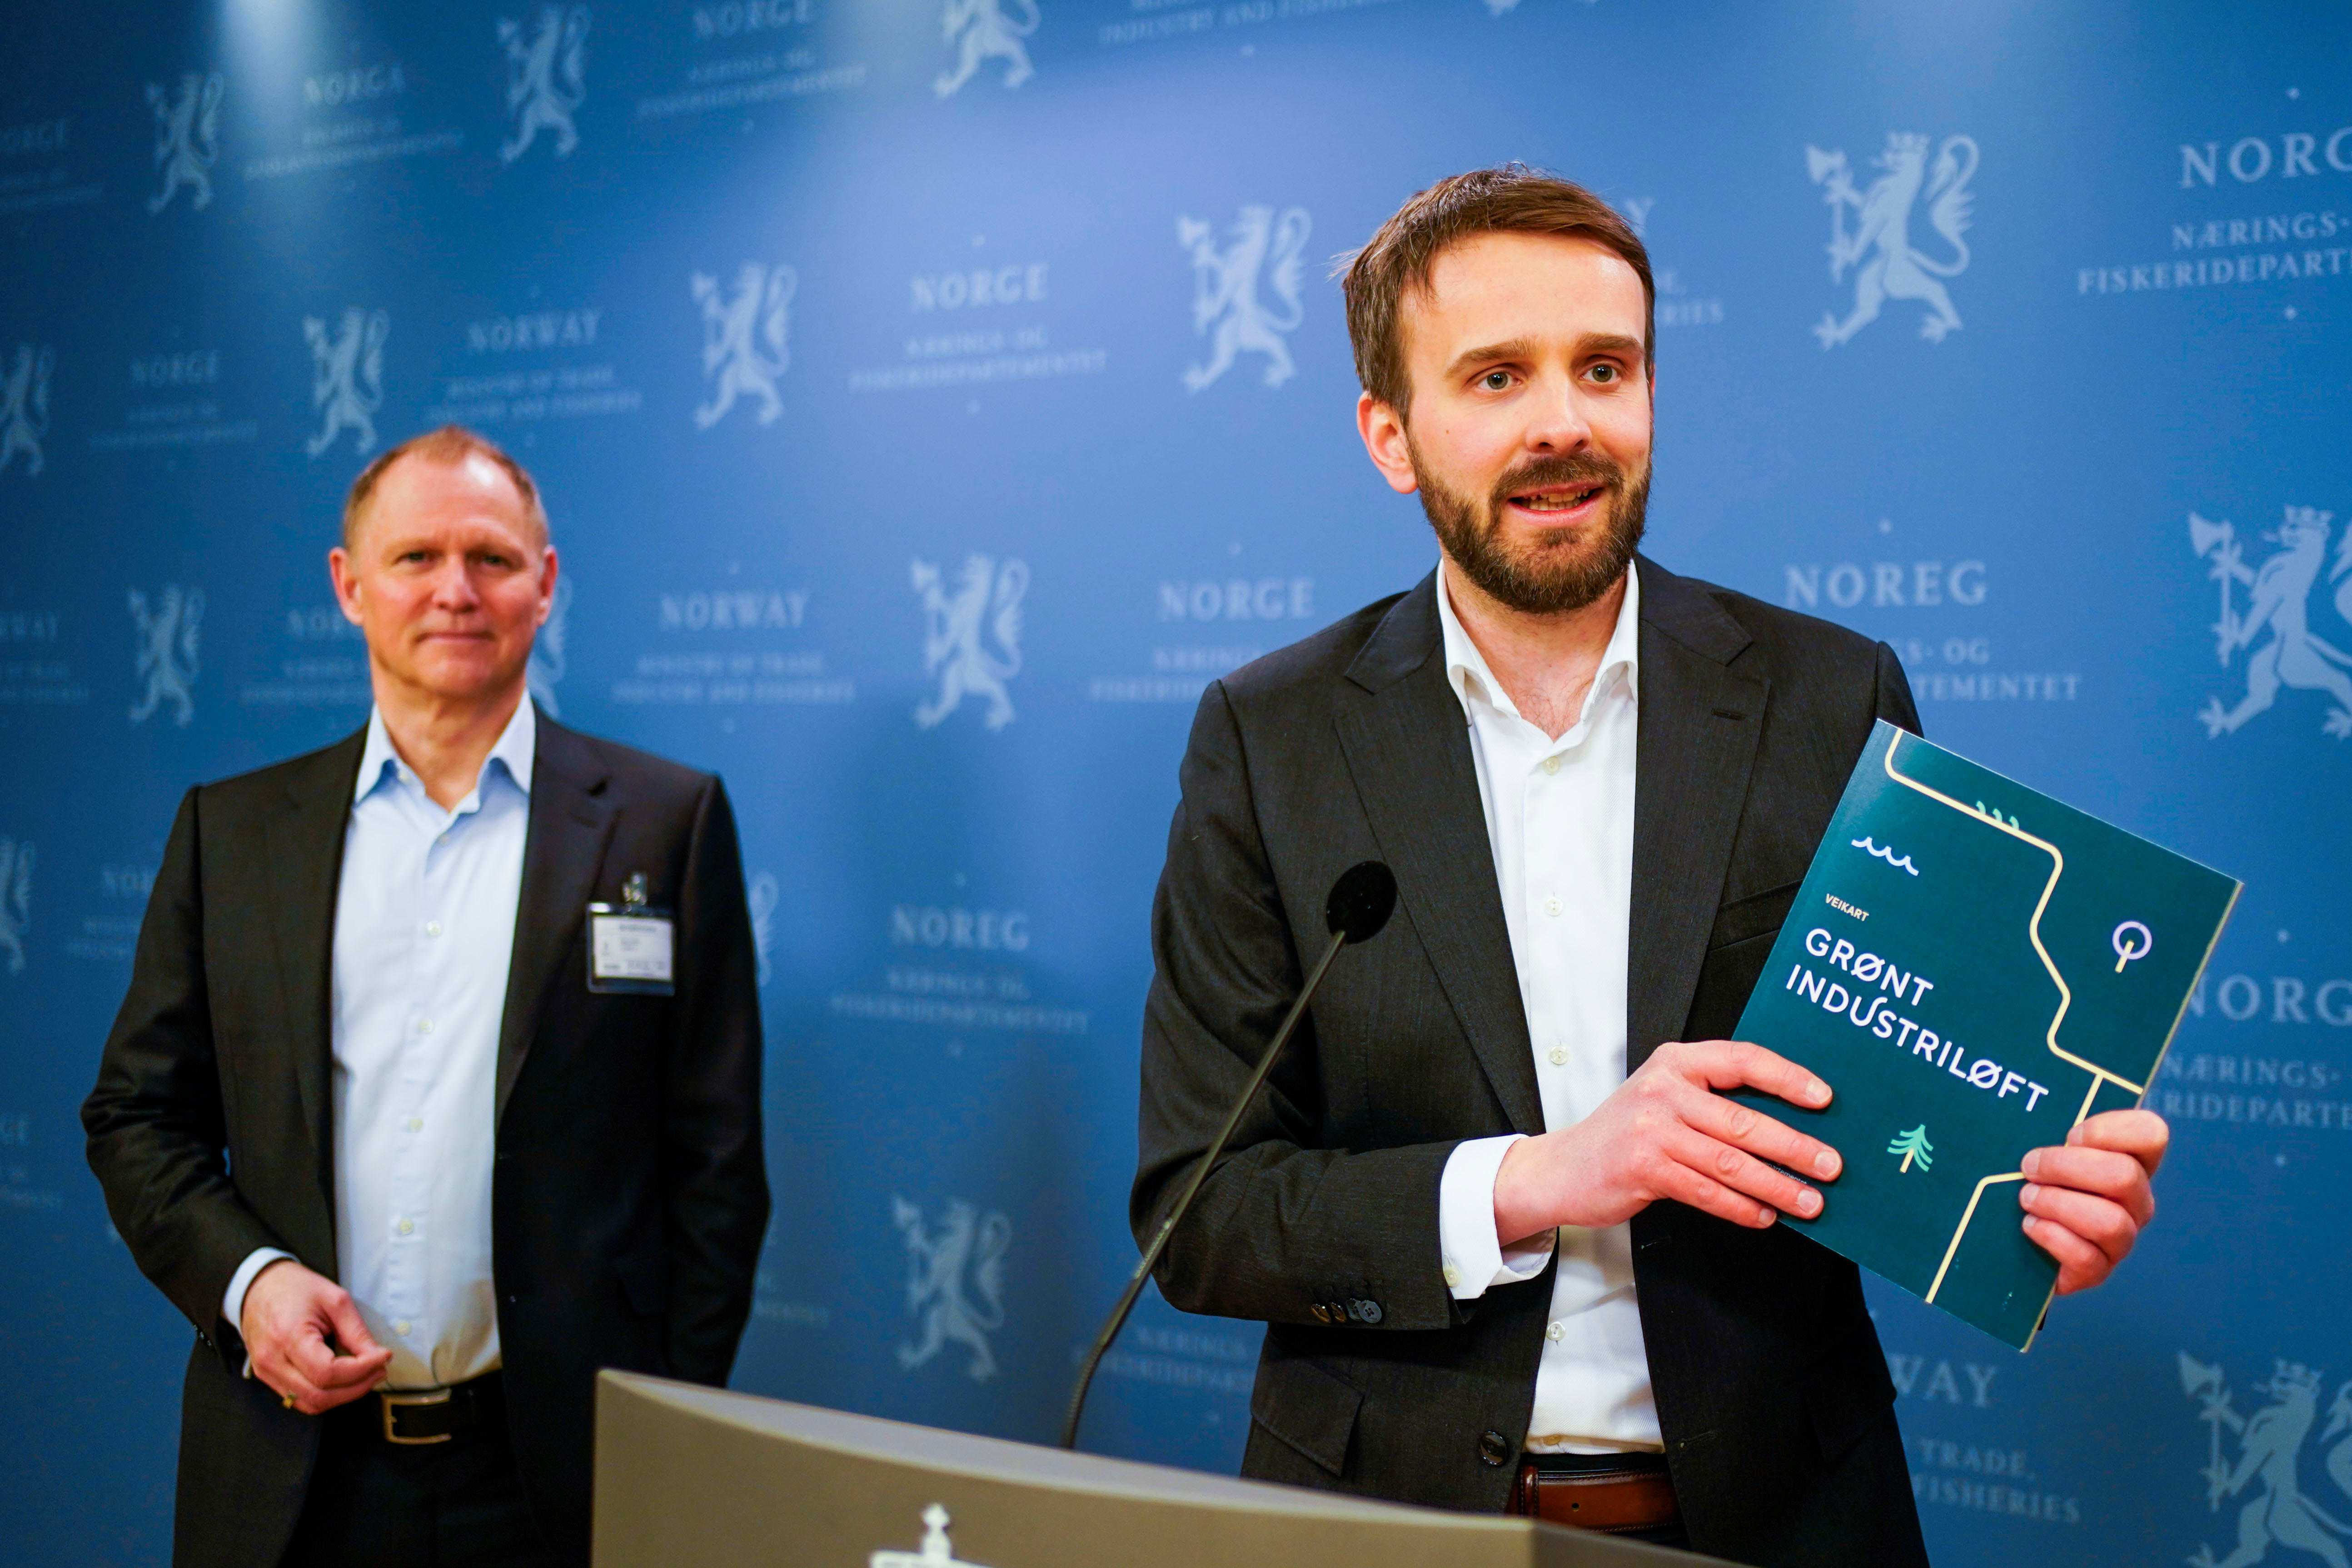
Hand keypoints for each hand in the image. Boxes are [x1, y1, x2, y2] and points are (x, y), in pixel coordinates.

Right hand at [239, 1260, 391, 1413]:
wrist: (259, 1287)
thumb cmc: (295, 1288)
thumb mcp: (335, 1300)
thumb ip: (357, 1332)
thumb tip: (378, 1357)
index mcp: (288, 1337)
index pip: (327, 1372)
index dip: (361, 1370)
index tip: (383, 1357)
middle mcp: (272, 1361)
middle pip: (320, 1395)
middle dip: (357, 1386)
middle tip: (379, 1370)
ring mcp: (266, 1372)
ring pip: (311, 1403)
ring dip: (344, 1396)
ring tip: (365, 1375)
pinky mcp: (267, 1377)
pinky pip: (299, 1399)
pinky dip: (326, 1395)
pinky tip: (343, 1381)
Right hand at [1493, 1039, 1841, 1245]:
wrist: (1562, 1167)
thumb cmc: (1625, 1133)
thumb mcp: (1665, 1098)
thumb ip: (1714, 1100)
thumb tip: (1789, 1124)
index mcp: (1675, 1062)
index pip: (1741, 1059)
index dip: (1787, 1077)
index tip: (1825, 1098)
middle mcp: (1663, 1090)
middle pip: (1742, 1120)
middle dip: (1793, 1147)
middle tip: (1830, 1166)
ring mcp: (1650, 1130)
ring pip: (1730, 1162)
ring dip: (1776, 1186)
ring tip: (1809, 1202)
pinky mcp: (1642, 1168)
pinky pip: (1706, 1192)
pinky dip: (1741, 1208)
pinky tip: (1764, 1215)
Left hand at [2019, 1108, 2166, 1294]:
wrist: (2010, 1238)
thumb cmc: (2027, 1179)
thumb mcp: (2039, 1145)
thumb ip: (2048, 1125)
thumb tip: (2029, 1104)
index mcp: (2130, 1161)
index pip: (2150, 1133)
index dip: (2109, 1130)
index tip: (2069, 1136)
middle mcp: (2135, 1201)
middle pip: (2124, 1177)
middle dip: (2066, 1167)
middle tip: (2029, 1167)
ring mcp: (2121, 1239)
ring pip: (2110, 1222)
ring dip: (2057, 1204)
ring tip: (2026, 1198)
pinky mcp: (2098, 1271)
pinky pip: (2087, 1258)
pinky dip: (2052, 1237)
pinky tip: (2030, 1227)